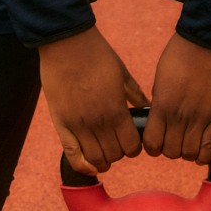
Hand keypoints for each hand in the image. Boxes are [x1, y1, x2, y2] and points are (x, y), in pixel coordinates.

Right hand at [39, 26, 148, 174]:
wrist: (66, 43)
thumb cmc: (97, 55)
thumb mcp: (122, 74)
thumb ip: (135, 94)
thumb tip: (149, 107)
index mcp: (116, 110)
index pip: (131, 146)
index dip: (135, 148)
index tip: (132, 142)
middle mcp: (98, 122)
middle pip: (114, 155)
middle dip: (119, 153)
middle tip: (117, 144)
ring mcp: (78, 124)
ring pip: (95, 159)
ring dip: (103, 160)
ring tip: (104, 152)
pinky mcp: (61, 123)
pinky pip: (71, 155)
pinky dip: (82, 165)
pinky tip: (90, 166)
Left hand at [143, 33, 210, 165]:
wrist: (210, 41)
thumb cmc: (182, 54)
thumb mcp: (161, 78)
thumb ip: (160, 101)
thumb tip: (159, 117)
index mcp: (162, 105)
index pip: (151, 143)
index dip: (152, 147)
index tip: (157, 141)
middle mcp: (179, 116)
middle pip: (170, 152)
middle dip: (170, 150)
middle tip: (174, 140)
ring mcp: (200, 118)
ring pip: (189, 154)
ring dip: (187, 152)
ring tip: (188, 142)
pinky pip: (209, 148)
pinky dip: (204, 154)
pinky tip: (201, 150)